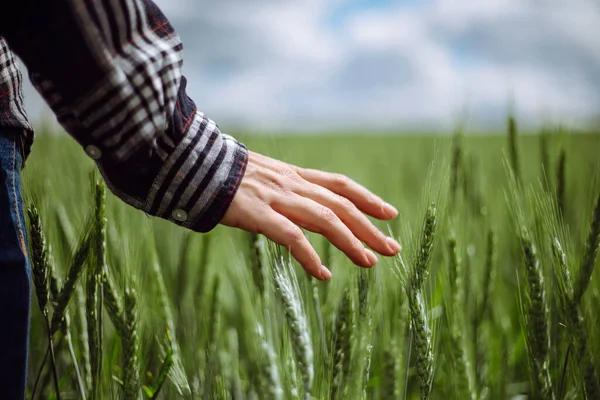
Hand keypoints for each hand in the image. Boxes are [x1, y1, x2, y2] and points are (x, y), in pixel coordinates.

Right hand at [221, 151, 401, 279]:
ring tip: (370, 262)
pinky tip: (323, 273)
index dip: (367, 199)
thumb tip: (305, 209)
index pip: (340, 185)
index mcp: (294, 176)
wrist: (195, 166)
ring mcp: (276, 198)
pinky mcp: (258, 213)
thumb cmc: (227, 176)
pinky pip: (291, 236)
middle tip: (392, 248)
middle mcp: (292, 184)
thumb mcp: (265, 177)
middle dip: (369, 227)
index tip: (390, 214)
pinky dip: (310, 256)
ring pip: (324, 218)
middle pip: (340, 205)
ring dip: (350, 241)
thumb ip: (287, 191)